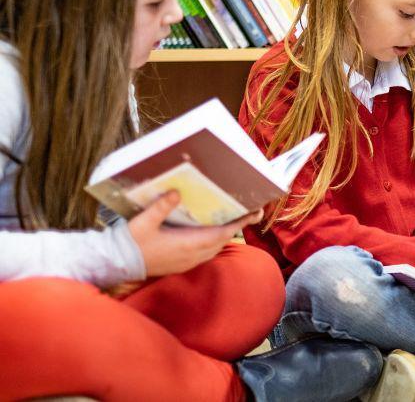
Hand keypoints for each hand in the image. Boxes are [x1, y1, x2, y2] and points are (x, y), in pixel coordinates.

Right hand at [127, 191, 262, 276]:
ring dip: (225, 234)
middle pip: (223, 240)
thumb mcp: (143, 221)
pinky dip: (213, 242)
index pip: (222, 233)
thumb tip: (176, 192)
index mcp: (187, 243)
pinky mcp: (181, 264)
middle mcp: (192, 255)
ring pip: (215, 247)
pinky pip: (205, 253)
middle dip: (237, 226)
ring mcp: (188, 261)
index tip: (255, 212)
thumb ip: (161, 207)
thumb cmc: (130, 242)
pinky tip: (210, 232)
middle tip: (250, 210)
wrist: (117, 265)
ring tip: (233, 219)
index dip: (241, 223)